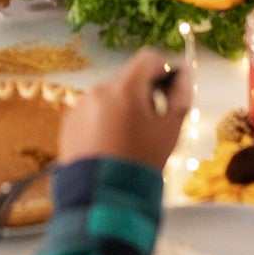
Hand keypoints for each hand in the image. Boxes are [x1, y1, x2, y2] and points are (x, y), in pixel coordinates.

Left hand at [58, 49, 192, 171]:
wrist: (102, 196)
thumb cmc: (142, 161)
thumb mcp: (170, 130)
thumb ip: (180, 96)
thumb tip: (184, 72)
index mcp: (125, 87)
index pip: (149, 58)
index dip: (163, 70)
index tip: (167, 93)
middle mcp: (99, 89)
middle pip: (128, 78)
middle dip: (142, 93)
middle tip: (149, 124)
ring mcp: (80, 105)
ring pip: (109, 95)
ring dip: (122, 106)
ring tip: (127, 139)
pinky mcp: (68, 121)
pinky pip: (92, 111)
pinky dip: (103, 120)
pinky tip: (108, 145)